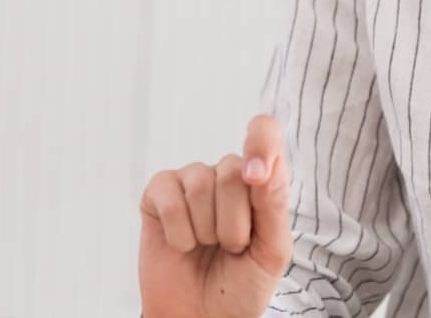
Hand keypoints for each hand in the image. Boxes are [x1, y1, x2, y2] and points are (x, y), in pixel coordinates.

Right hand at [138, 113, 292, 317]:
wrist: (202, 317)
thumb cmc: (242, 284)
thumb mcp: (271, 251)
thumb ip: (273, 204)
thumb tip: (264, 164)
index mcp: (261, 179)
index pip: (264, 131)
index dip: (260, 142)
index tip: (257, 176)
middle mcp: (226, 172)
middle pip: (231, 171)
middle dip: (234, 223)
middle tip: (231, 246)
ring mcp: (190, 180)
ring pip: (200, 185)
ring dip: (206, 232)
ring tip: (207, 247)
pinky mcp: (158, 193)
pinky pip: (169, 198)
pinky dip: (178, 234)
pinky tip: (183, 245)